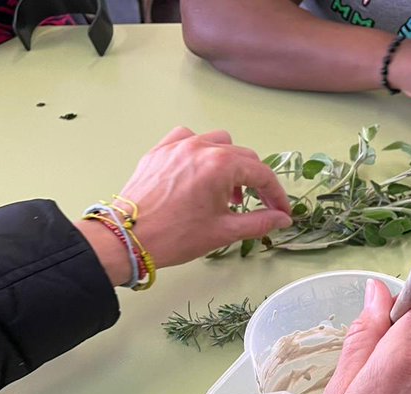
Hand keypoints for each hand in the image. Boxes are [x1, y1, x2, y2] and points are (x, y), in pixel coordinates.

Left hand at [76, 127, 291, 284]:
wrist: (128, 238)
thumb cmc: (175, 236)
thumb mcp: (224, 231)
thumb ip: (259, 222)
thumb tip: (282, 219)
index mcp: (221, 165)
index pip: (262, 174)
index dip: (276, 194)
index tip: (281, 211)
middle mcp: (202, 147)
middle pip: (243, 156)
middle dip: (255, 181)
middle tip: (258, 204)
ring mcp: (178, 146)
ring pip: (218, 142)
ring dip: (230, 163)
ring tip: (226, 189)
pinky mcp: (160, 150)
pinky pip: (187, 138)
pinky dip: (200, 150)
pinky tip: (198, 170)